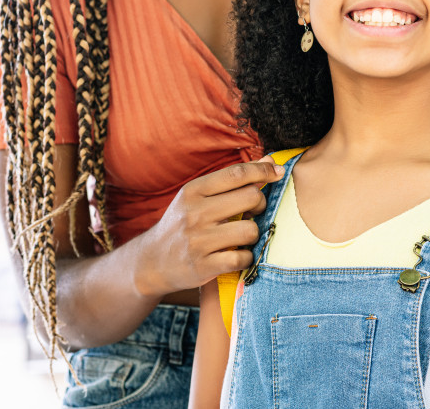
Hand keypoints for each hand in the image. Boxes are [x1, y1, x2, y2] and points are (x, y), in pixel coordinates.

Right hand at [135, 158, 284, 298]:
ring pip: (251, 230)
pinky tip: (237, 254)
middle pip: (250, 197)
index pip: (236, 173)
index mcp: (193, 191)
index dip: (263, 171)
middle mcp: (194, 213)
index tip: (277, 173)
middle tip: (253, 212)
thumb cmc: (182, 224)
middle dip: (260, 204)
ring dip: (254, 234)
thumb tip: (271, 161)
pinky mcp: (204, 266)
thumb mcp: (199, 196)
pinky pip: (243, 258)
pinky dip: (246, 257)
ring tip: (243, 235)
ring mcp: (198, 241)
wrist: (151, 262)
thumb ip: (234, 180)